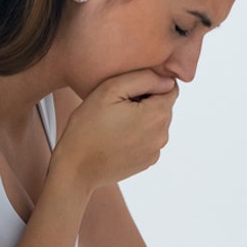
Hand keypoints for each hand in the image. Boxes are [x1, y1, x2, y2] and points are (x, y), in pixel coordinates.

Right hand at [53, 69, 178, 189]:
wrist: (76, 167)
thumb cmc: (87, 126)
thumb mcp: (110, 89)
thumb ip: (143, 78)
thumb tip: (167, 80)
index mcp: (157, 114)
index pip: (170, 88)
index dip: (151, 83)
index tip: (128, 90)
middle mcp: (162, 135)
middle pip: (163, 106)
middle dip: (146, 101)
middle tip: (117, 105)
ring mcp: (155, 151)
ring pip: (156, 123)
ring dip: (141, 118)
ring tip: (115, 121)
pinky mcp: (147, 162)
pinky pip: (148, 140)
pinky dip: (137, 135)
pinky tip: (116, 137)